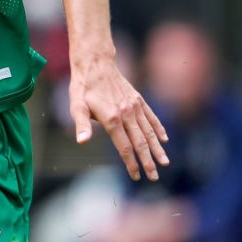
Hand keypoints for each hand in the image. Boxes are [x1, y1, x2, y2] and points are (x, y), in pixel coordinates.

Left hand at [70, 51, 169, 179]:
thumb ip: (82, 125)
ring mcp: (135, 106)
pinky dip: (159, 129)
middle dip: (148, 161)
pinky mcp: (139, 100)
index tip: (136, 176)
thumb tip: (82, 142)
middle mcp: (127, 113)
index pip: (125, 146)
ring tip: (165, 163)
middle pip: (140, 142)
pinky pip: (152, 117)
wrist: (96, 63)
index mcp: (112, 118)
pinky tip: (165, 139)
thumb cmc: (83, 87)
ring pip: (149, 132)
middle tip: (154, 177)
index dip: (131, 163)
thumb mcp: (76, 106)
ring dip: (157, 148)